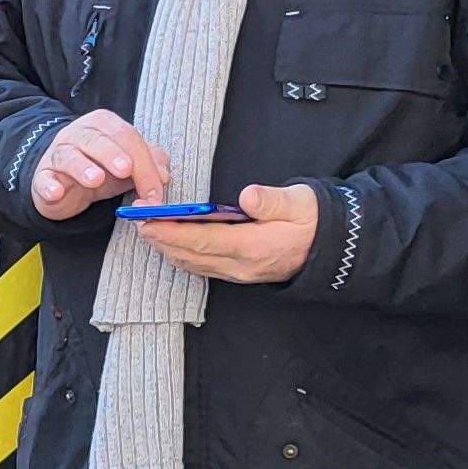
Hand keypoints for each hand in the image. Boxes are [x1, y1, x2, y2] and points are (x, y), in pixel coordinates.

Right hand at [28, 110, 169, 219]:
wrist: (62, 181)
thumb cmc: (98, 168)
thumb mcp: (128, 165)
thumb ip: (149, 164)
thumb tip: (163, 173)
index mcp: (104, 125)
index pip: (128, 138)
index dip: (145, 165)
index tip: (154, 192)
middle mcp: (79, 134)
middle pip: (98, 141)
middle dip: (114, 156)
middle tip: (126, 170)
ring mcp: (58, 154)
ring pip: (69, 155)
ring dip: (82, 167)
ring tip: (96, 179)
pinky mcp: (42, 176)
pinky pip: (43, 179)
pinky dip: (49, 185)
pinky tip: (56, 191)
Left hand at [135, 183, 316, 285]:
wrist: (332, 248)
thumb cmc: (313, 221)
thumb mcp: (301, 203)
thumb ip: (273, 200)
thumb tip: (247, 196)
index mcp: (254, 247)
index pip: (203, 241)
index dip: (172, 233)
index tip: (147, 222)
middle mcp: (242, 265)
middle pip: (191, 254)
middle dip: (160, 239)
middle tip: (135, 220)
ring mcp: (239, 272)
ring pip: (193, 263)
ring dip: (168, 247)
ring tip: (147, 227)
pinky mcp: (239, 272)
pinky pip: (202, 266)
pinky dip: (182, 253)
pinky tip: (170, 241)